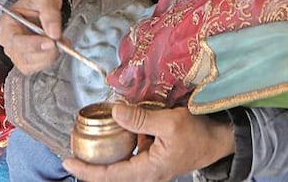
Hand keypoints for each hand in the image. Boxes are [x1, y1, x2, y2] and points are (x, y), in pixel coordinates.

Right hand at [0, 0, 62, 73]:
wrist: (40, 7)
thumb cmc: (37, 2)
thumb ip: (50, 14)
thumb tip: (54, 33)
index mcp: (6, 23)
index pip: (16, 41)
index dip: (33, 44)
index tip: (51, 42)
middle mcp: (8, 41)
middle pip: (23, 56)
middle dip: (45, 52)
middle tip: (60, 42)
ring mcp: (15, 53)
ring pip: (30, 65)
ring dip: (49, 56)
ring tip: (60, 41)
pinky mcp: (25, 61)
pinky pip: (37, 67)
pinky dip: (49, 60)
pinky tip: (56, 47)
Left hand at [63, 104, 234, 181]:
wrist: (220, 139)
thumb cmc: (198, 133)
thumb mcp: (170, 122)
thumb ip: (140, 119)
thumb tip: (115, 112)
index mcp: (147, 170)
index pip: (109, 175)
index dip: (86, 170)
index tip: (67, 161)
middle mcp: (146, 174)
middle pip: (111, 174)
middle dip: (91, 163)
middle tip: (73, 147)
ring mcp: (151, 167)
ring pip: (121, 164)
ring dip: (105, 152)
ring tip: (90, 136)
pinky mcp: (155, 158)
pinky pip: (132, 153)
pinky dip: (122, 143)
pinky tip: (118, 126)